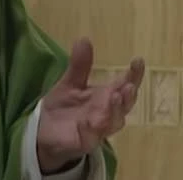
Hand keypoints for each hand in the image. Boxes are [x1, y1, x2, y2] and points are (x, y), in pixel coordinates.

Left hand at [36, 38, 144, 172]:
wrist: (45, 133)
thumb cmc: (64, 107)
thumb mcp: (70, 83)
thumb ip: (79, 65)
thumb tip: (84, 39)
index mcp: (106, 97)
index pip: (125, 85)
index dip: (134, 75)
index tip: (138, 61)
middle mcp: (107, 113)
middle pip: (124, 106)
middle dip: (127, 97)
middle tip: (127, 86)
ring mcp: (97, 130)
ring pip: (112, 123)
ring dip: (114, 111)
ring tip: (113, 97)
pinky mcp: (83, 143)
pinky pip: (90, 138)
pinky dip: (90, 130)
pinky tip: (87, 122)